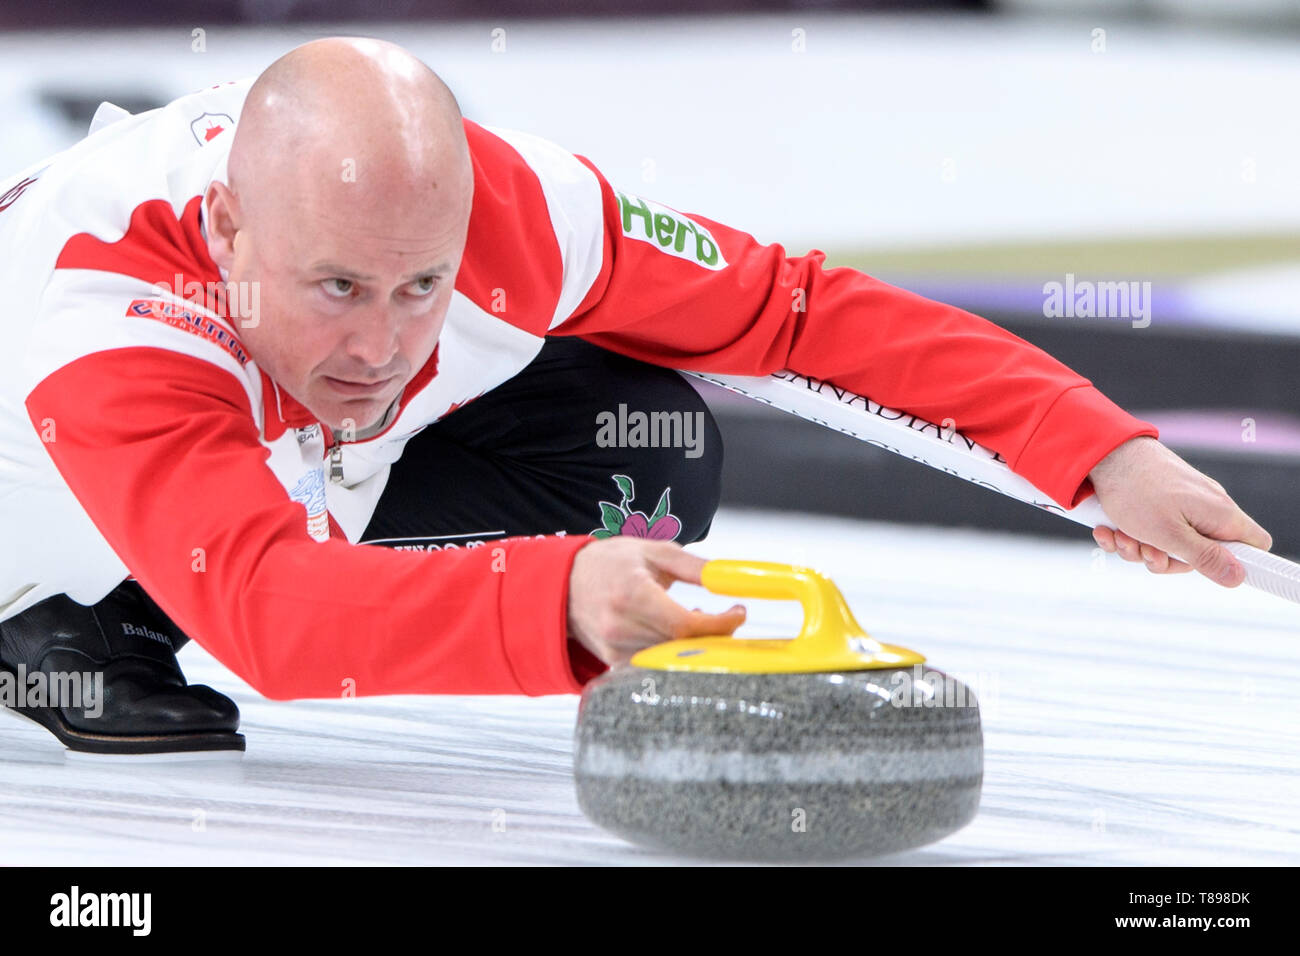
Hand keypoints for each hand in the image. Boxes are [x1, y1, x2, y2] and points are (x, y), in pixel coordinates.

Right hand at [567, 537, 745, 666]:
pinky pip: (655, 664)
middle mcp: (620, 626)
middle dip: (714, 635)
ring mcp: (614, 648)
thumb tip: (729, 577)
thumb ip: (694, 567)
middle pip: (683, 646)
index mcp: (632, 594)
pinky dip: (673, 652)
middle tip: (727, 618)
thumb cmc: (611, 563)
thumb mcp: (653, 552)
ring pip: (671, 658)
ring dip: (693, 644)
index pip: (685, 625)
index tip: (738, 613)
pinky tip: (673, 632)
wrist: (564, 582)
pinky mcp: (612, 662)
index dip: (719, 624)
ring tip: (692, 616)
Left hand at [1088, 436, 1271, 586]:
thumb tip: (1237, 577)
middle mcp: (1208, 507)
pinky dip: (1129, 534)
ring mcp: (1184, 502)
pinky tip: (1109, 530)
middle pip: (1202, 553)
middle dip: (1166, 560)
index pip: (1256, 545)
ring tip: (1122, 535)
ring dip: (1140, 547)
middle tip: (1145, 550)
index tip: (1208, 569)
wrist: (1103, 453)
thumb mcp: (1169, 535)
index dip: (1239, 563)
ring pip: (1170, 544)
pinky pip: (1152, 530)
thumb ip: (1204, 558)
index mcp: (1220, 514)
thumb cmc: (1136, 490)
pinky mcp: (1161, 500)